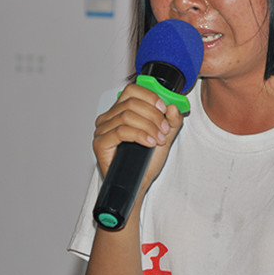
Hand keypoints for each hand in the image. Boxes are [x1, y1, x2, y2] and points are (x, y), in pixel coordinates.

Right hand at [92, 82, 183, 198]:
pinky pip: (120, 131)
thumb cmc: (146, 161)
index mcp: (121, 110)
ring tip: (158, 138)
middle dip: (153, 114)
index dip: (150, 96)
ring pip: (127, 116)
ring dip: (148, 126)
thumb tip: (173, 107)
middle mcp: (109, 118)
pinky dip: (139, 135)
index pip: (132, 90)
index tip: (164, 108)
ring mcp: (102, 130)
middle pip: (131, 102)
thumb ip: (172, 121)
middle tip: (164, 128)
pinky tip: (149, 143)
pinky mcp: (100, 143)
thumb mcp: (164, 136)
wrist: (138, 184)